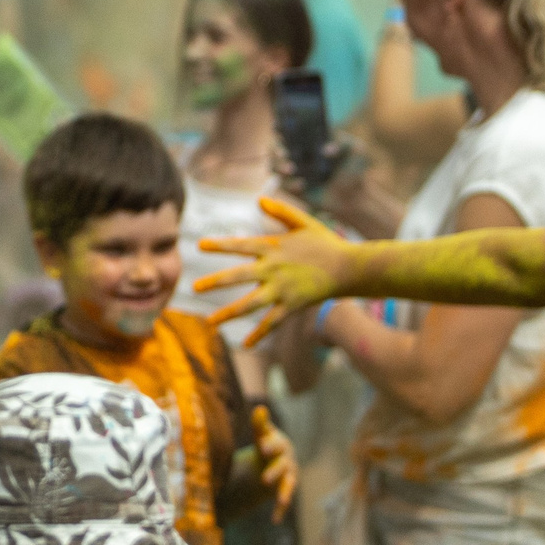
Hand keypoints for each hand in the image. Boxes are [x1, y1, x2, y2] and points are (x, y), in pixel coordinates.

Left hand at [194, 196, 352, 345]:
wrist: (349, 268)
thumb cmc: (326, 244)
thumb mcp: (304, 222)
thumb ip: (281, 212)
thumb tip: (259, 200)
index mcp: (274, 247)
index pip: (241, 245)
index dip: (220, 245)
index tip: (200, 246)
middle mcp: (274, 269)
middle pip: (239, 276)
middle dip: (215, 282)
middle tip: (194, 288)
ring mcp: (282, 289)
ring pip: (251, 304)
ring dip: (229, 313)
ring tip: (209, 322)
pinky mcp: (292, 306)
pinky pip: (272, 322)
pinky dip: (259, 334)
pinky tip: (246, 345)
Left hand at [252, 404, 297, 520]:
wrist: (276, 458)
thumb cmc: (266, 444)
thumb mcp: (262, 435)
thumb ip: (260, 424)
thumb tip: (259, 409)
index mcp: (281, 445)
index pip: (277, 445)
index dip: (271, 446)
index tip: (263, 448)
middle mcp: (287, 460)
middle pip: (281, 466)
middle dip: (274, 472)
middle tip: (264, 479)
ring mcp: (289, 475)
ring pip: (288, 485)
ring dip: (283, 493)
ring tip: (280, 502)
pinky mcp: (286, 489)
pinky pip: (284, 501)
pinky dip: (280, 510)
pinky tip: (274, 521)